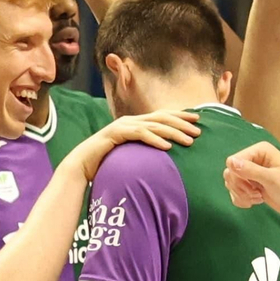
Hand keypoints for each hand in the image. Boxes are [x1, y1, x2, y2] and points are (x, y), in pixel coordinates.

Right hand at [70, 110, 200, 180]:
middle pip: (161, 117)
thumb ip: (144, 150)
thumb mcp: (130, 154)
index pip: (161, 115)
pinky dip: (154, 139)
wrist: (81, 165)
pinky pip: (139, 135)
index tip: (197, 119)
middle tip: (198, 130)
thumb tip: (164, 154)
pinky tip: (167, 146)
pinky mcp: (116, 134)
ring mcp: (123, 126)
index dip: (180, 115)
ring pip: (154, 125)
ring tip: (188, 140)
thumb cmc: (106, 162)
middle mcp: (130, 120)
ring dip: (173, 133)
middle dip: (182, 123)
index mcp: (135, 123)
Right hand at [223, 141, 279, 218]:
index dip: (238, 177)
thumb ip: (250, 170)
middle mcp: (254, 160)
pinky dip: (242, 199)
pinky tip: (256, 201)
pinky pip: (236, 192)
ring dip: (241, 195)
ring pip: (232, 184)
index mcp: (259, 151)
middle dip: (239, 188)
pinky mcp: (253, 186)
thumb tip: (230, 162)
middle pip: (230, 173)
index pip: (232, 162)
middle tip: (255, 194)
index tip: (252, 187)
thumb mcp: (271, 178)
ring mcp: (253, 174)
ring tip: (257, 198)